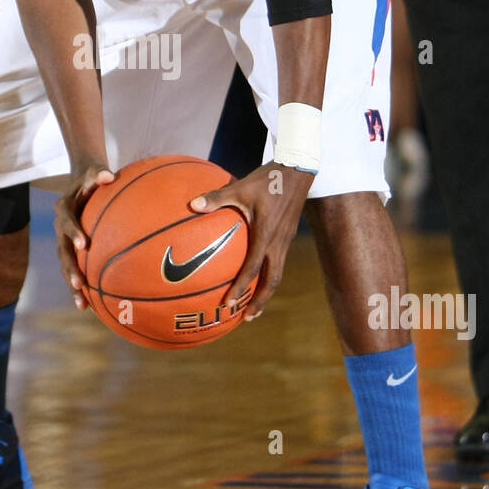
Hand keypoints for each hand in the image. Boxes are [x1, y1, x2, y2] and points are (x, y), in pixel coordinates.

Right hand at [55, 159, 115, 308]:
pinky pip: (74, 270)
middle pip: (62, 252)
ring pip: (66, 266)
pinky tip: (91, 305)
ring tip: (82, 304)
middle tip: (79, 283)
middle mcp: (60, 228)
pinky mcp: (70, 251)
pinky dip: (81, 287)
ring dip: (72, 285)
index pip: (66, 222)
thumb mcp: (93, 171)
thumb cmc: (92, 177)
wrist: (81, 184)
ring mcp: (63, 242)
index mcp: (63, 209)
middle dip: (70, 269)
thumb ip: (98, 173)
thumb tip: (108, 174)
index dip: (73, 233)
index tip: (83, 244)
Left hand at [190, 164, 313, 320]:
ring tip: (254, 308)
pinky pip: (278, 262)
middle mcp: (278, 242)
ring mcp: (285, 241)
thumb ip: (215, 198)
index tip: (230, 303)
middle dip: (260, 301)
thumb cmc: (267, 179)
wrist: (298, 170)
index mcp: (266, 234)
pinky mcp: (287, 236)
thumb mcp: (239, 187)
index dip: (242, 287)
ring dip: (266, 292)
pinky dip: (269, 275)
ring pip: (277, 273)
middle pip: (272, 281)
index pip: (253, 267)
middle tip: (246, 318)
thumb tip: (191, 205)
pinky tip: (258, 277)